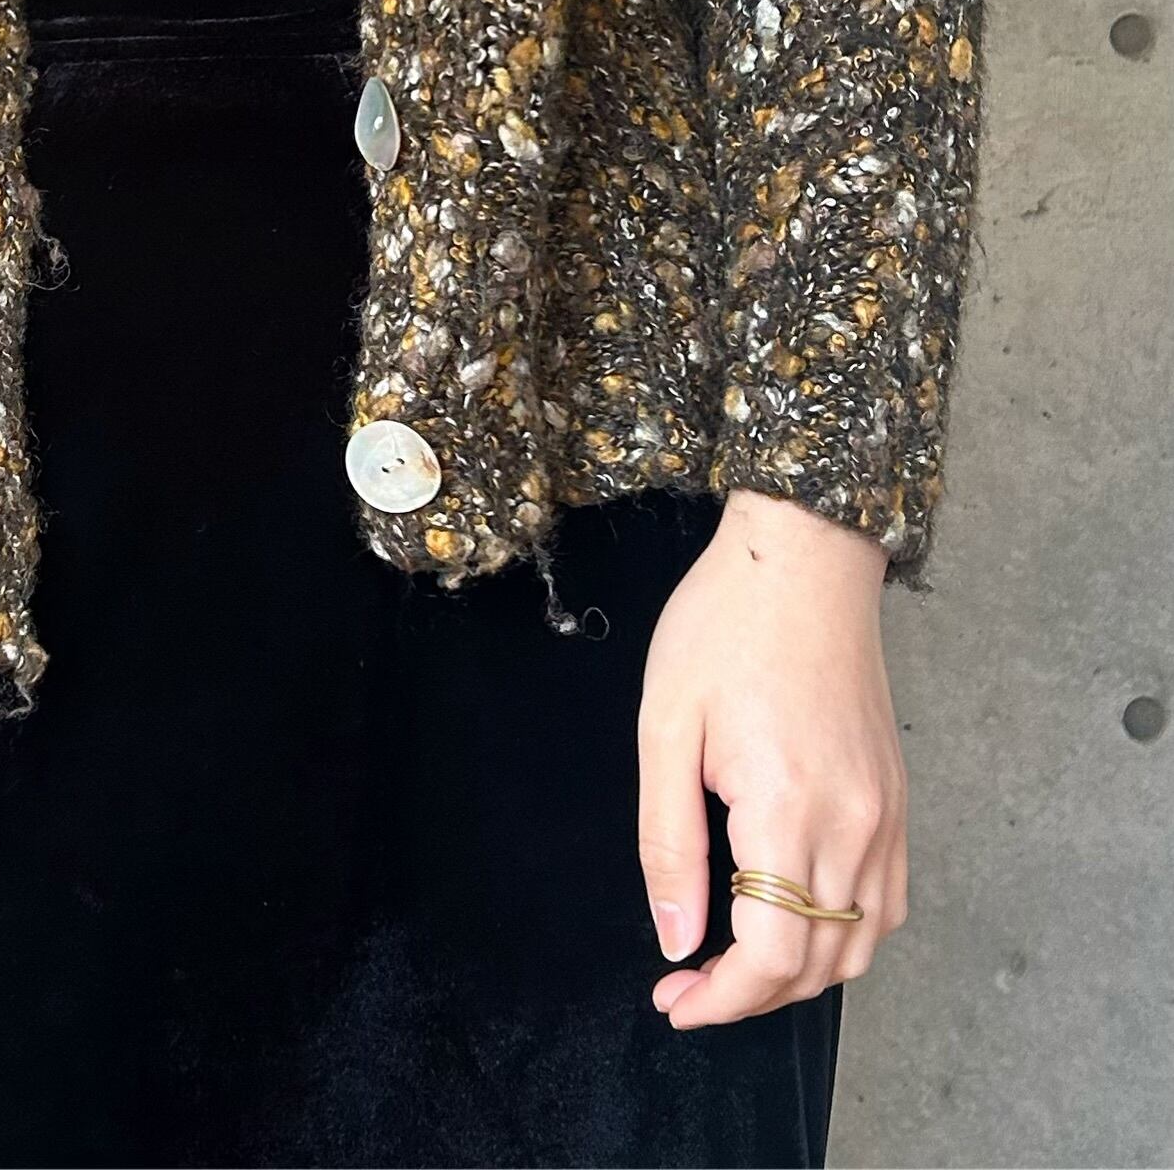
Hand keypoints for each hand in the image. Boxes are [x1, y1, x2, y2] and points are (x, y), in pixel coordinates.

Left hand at [637, 489, 908, 1027]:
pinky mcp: (898, 798)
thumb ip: (669, 844)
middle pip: (818, 963)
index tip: (675, 1003)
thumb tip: (675, 939)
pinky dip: (844, 934)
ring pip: (861, 944)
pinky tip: (795, 917)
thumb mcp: (665, 729)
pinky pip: (885, 903)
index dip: (723, 999)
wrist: (802, 559)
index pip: (772, 953)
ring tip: (736, 961)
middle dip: (751, 996)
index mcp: (788, 806)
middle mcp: (854, 823)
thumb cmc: (722, 629)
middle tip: (688, 988)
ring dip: (800, 973)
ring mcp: (886, 814)